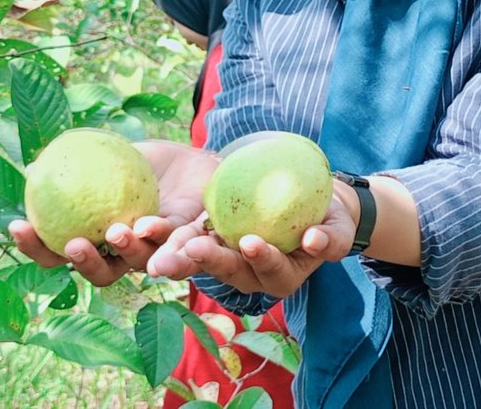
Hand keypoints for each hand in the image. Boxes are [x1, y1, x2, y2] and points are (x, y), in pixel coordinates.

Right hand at [9, 140, 218, 286]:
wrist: (188, 160)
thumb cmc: (138, 164)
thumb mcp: (104, 158)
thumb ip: (73, 166)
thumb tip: (32, 167)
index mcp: (96, 239)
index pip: (58, 252)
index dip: (36, 246)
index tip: (18, 225)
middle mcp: (124, 255)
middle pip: (99, 273)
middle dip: (84, 264)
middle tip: (73, 244)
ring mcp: (156, 251)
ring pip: (138, 262)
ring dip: (126, 251)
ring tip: (116, 232)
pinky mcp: (188, 244)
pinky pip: (174, 244)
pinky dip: (159, 237)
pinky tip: (148, 224)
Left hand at [147, 189, 356, 297]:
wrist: (309, 204)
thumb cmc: (328, 218)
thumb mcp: (338, 227)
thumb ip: (332, 238)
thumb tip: (314, 241)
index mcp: (281, 276)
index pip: (271, 271)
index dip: (262, 259)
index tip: (251, 242)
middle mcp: (248, 273)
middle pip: (227, 270)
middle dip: (208, 261)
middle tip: (191, 249)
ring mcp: (224, 256)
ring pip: (198, 258)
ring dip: (174, 252)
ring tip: (157, 238)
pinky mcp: (207, 237)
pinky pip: (182, 236)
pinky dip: (163, 234)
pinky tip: (142, 225)